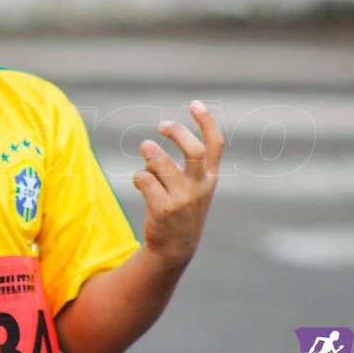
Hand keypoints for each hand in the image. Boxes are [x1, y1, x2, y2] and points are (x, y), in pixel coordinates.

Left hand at [133, 100, 223, 267]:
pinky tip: (141, 184)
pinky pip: (143, 179)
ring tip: (147, 155)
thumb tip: (148, 144)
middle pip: (193, 150)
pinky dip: (138, 177)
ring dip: (150, 155)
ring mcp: (183, 199)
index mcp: (210, 178)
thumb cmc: (181, 209)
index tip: (195, 104)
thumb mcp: (191, 187)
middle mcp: (200, 187)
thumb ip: (177, 165)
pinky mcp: (163, 209)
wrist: (176, 248)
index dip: (207, 122)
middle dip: (176, 132)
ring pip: (161, 163)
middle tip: (160, 126)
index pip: (215, 145)